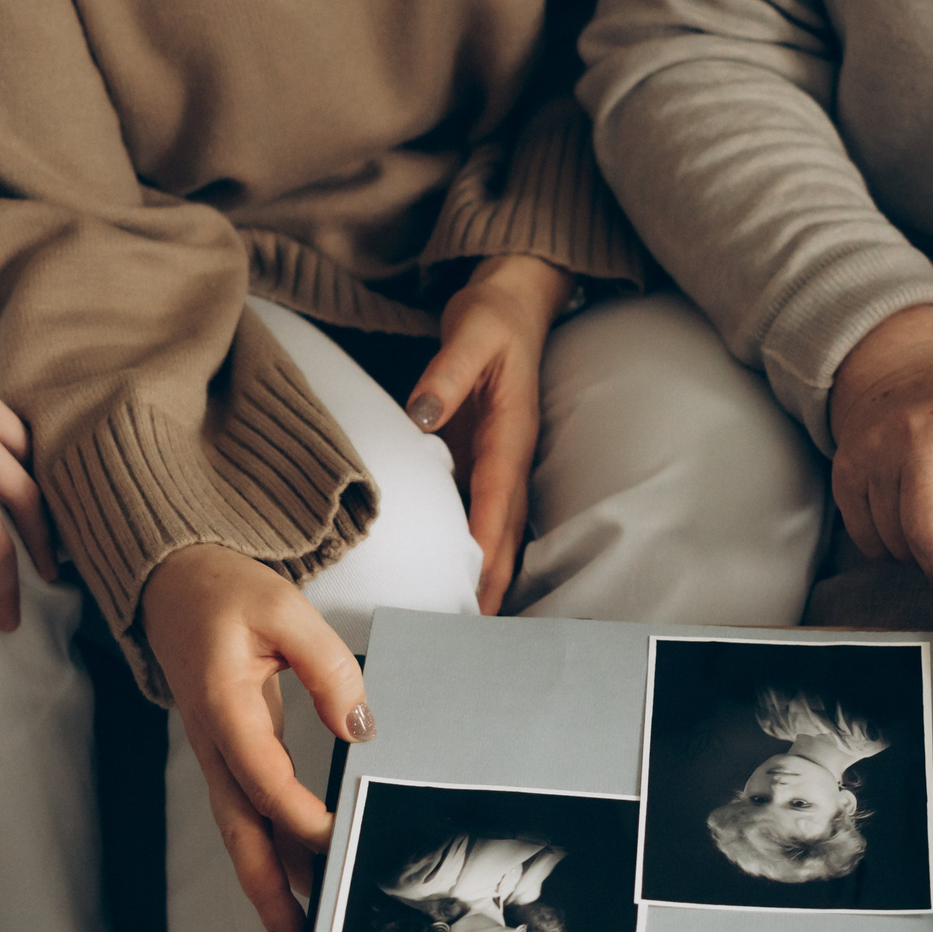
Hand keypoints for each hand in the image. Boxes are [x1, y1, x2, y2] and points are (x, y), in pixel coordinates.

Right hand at [141, 544, 373, 931]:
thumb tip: (361, 727)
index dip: (298, 814)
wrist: (172, 585)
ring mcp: (217, 755)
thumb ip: (328, 667)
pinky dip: (269, 853)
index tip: (336, 839)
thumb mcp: (284, 608)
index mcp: (223, 704)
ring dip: (267, 886)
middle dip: (267, 891)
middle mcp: (213, 742)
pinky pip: (247, 814)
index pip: (262, 775)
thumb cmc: (226, 593)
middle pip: (237, 831)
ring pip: (239, 834)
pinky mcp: (229, 756)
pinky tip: (297, 883)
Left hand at [406, 255, 569, 613]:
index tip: (476, 590)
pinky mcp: (485, 458)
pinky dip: (474, 547)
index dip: (488, 547)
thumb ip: (444, 374)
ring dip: (486, 573)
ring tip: (466, 620)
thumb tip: (421, 414)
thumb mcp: (469, 334)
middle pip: (505, 531)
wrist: (511, 300)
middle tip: (471, 631)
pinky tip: (456, 574)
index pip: (498, 500)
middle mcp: (511, 456)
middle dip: (491, 580)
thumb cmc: (490, 317)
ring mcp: (500, 461)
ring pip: (498, 528)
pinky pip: (482, 512)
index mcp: (510, 433)